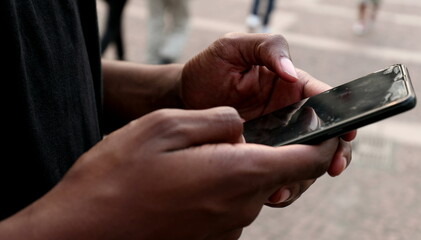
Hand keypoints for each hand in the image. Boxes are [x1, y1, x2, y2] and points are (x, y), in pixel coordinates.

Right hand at [10, 107, 349, 239]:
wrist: (83, 231)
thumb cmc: (116, 178)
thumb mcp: (164, 127)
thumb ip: (215, 122)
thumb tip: (239, 127)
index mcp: (234, 174)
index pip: (304, 162)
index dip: (324, 143)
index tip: (331, 130)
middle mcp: (238, 208)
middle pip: (274, 172)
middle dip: (266, 150)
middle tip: (229, 134)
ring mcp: (225, 229)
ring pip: (250, 188)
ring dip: (236, 168)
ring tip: (194, 157)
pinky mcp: (210, 239)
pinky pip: (229, 205)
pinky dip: (220, 187)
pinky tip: (184, 182)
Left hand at [181, 32, 355, 207]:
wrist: (182, 97)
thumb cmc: (209, 67)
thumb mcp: (234, 46)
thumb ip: (267, 48)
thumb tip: (291, 73)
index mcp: (292, 85)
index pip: (326, 100)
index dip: (341, 117)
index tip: (346, 135)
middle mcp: (290, 113)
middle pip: (325, 136)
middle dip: (334, 154)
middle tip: (331, 168)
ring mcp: (278, 137)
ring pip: (305, 161)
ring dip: (304, 177)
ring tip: (285, 189)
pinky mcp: (261, 156)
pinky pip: (279, 174)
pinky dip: (282, 187)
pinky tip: (270, 195)